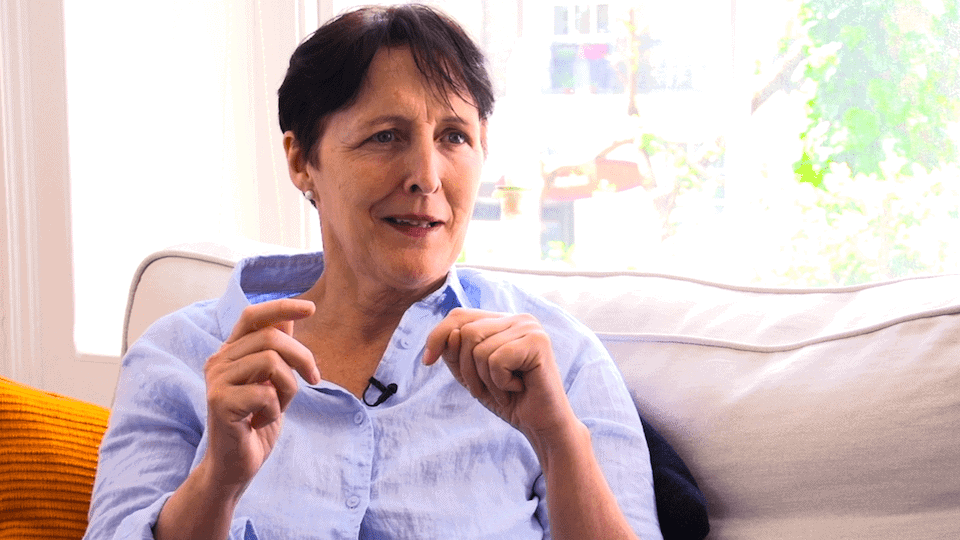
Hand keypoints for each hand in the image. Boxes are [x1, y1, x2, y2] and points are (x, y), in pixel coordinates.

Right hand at [202, 298, 319, 490]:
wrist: (237, 464)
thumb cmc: (257, 421)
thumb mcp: (272, 381)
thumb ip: (275, 351)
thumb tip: (288, 318)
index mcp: (231, 351)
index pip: (253, 316)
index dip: (282, 307)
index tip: (312, 308)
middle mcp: (219, 360)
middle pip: (272, 337)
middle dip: (302, 358)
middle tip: (313, 380)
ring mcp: (217, 380)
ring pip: (272, 362)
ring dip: (288, 388)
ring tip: (279, 406)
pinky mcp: (219, 401)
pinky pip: (266, 392)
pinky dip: (275, 410)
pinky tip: (261, 422)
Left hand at [423, 308, 577, 442]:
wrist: (542, 426)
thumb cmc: (509, 401)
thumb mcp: (471, 376)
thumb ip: (456, 354)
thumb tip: (452, 335)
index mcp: (502, 322)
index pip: (459, 316)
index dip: (437, 336)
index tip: (427, 362)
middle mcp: (518, 318)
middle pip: (466, 332)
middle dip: (467, 369)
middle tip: (487, 389)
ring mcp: (530, 328)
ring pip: (480, 349)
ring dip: (486, 380)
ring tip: (507, 390)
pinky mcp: (538, 342)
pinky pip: (496, 360)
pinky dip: (501, 383)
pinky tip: (519, 388)